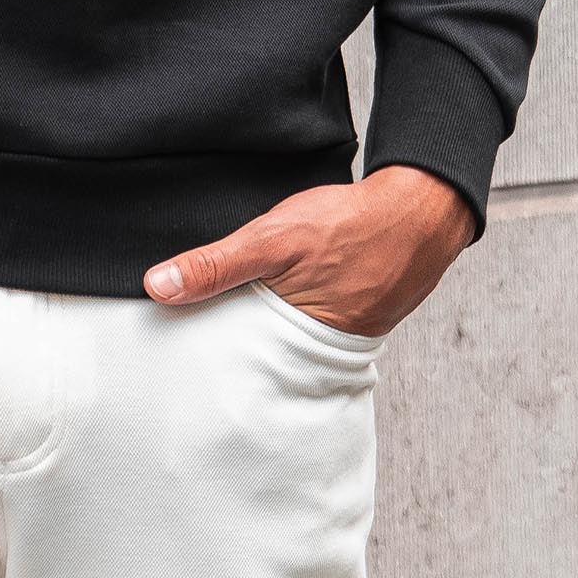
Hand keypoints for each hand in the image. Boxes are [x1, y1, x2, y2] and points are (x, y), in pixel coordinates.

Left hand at [144, 165, 476, 338]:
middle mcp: (310, 349)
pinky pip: (310, 326)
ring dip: (263, 335)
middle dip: (231, 353)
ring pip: (282, 342)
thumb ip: (216, 265)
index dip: (204, 359)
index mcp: (285, 340)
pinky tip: (286, 301)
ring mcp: (334, 337)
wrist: (420, 213)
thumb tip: (158, 287)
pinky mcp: (352, 321)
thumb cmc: (348, 226)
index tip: (171, 360)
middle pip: (255, 358)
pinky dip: (294, 317)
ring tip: (237, 326)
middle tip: (196, 349)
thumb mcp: (272, 240)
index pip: (231, 364)